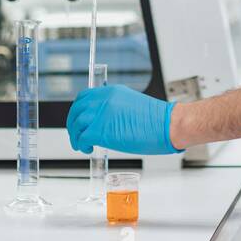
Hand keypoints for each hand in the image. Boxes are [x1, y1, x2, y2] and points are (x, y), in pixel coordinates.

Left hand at [66, 84, 182, 154]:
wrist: (168, 125)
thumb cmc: (157, 120)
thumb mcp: (131, 106)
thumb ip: (115, 109)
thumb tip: (105, 121)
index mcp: (112, 92)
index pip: (85, 97)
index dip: (78, 110)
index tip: (79, 119)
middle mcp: (104, 100)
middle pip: (77, 109)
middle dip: (73, 124)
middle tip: (76, 134)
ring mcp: (102, 114)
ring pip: (76, 124)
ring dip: (76, 136)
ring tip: (82, 145)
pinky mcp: (102, 130)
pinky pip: (82, 137)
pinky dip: (81, 144)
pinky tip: (88, 148)